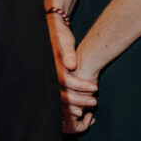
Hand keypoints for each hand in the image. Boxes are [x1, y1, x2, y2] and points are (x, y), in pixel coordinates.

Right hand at [45, 15, 97, 132]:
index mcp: (50, 64)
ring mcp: (45, 79)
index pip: (65, 80)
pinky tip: (76, 110)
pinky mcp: (48, 82)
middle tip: (94, 102)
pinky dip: (66, 106)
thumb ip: (68, 53)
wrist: (49, 30)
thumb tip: (72, 66)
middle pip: (60, 94)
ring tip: (86, 109)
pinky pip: (56, 97)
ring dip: (72, 106)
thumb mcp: (64, 40)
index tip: (95, 87)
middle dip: (78, 100)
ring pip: (57, 99)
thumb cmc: (59, 34)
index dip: (80, 86)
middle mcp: (46, 74)